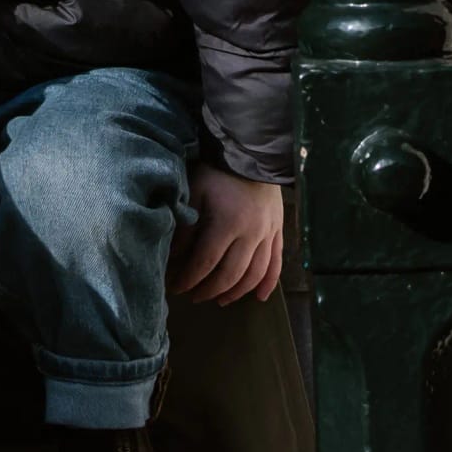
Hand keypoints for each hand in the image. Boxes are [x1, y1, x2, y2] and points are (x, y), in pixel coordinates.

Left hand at [169, 162, 284, 304]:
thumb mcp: (194, 193)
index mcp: (227, 224)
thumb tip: (173, 257)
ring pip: (254, 274)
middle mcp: (251, 234)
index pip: (205, 263)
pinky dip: (268, 283)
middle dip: (209, 290)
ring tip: (219, 300)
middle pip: (230, 274)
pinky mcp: (278, 230)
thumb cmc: (216, 170)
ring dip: (236, 291)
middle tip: (194, 296)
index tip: (175, 288)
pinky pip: (276, 263)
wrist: (250, 151)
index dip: (189, 279)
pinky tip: (259, 298)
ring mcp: (268, 234)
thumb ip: (186, 227)